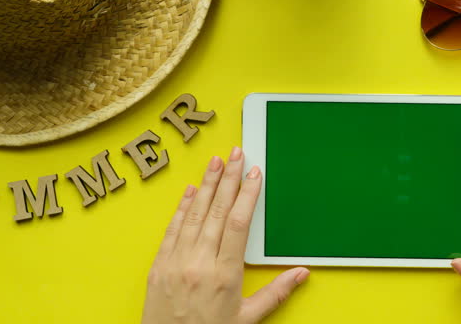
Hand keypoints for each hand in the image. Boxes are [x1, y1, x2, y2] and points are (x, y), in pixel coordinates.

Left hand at [142, 147, 308, 323]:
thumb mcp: (247, 320)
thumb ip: (275, 293)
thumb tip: (302, 273)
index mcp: (224, 275)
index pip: (238, 223)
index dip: (247, 194)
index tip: (254, 174)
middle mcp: (198, 263)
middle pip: (217, 211)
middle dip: (228, 178)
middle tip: (236, 154)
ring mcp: (175, 262)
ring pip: (194, 214)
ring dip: (205, 185)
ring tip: (215, 162)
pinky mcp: (158, 266)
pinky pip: (172, 229)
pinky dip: (181, 208)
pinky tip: (189, 191)